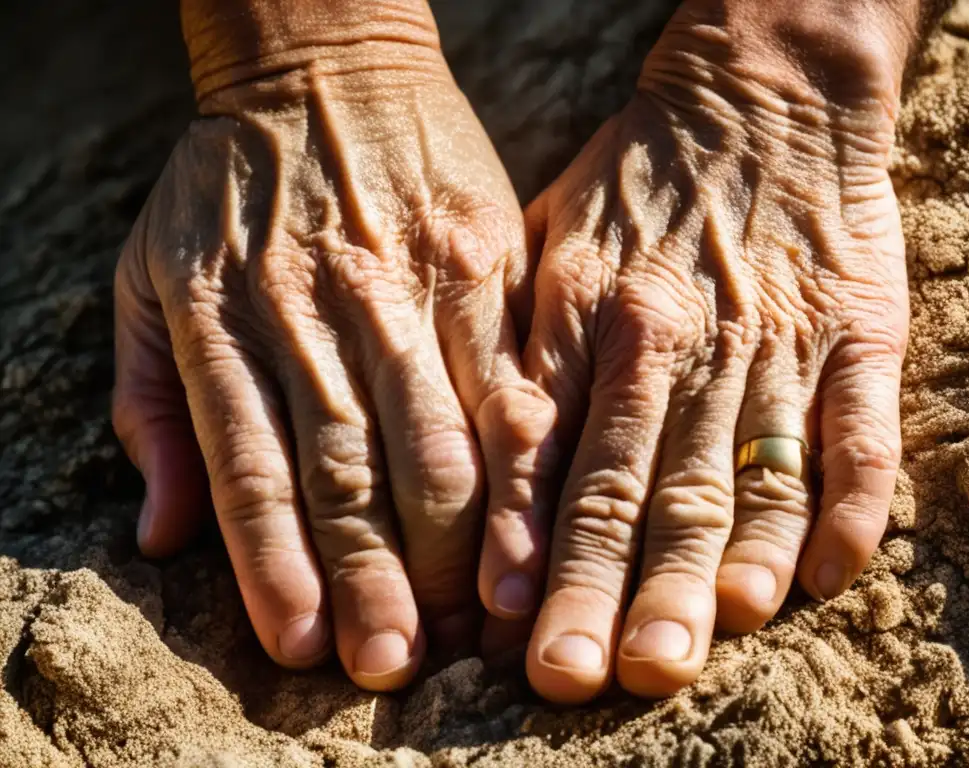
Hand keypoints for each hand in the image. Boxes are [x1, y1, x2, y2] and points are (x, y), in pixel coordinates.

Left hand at [112, 2, 553, 690]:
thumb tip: (164, 534)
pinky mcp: (482, 263)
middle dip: (378, 576)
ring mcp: (408, 285)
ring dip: (457, 538)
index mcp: (225, 318)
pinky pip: (507, 376)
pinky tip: (537, 519)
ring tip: (473, 618)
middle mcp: (319, 311)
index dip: (279, 565)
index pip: (254, 468)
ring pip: (438, 434)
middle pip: (352, 467)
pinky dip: (523, 459)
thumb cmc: (224, 190)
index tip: (308, 645)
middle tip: (397, 659)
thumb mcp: (145, 277)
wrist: (326, 68)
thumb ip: (151, 406)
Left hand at [494, 1, 917, 701]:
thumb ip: (524, 378)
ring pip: (758, 475)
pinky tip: (826, 573)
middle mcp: (690, 345)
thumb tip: (499, 505)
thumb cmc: (631, 192)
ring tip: (715, 637)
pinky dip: (850, 506)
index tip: (524, 639)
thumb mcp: (548, 260)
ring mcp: (783, 344)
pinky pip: (863, 434)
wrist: (755, 103)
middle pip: (658, 490)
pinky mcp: (862, 337)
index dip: (547, 559)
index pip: (569, 469)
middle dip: (633, 590)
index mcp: (605, 328)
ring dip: (738, 564)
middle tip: (614, 675)